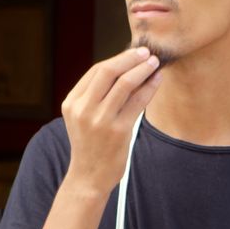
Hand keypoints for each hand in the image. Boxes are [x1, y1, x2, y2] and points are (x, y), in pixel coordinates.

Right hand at [60, 46, 161, 192]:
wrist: (89, 176)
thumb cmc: (90, 144)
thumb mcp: (83, 117)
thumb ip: (96, 95)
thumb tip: (126, 67)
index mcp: (72, 102)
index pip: (96, 71)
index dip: (117, 59)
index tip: (133, 52)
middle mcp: (83, 109)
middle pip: (108, 71)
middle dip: (130, 58)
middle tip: (146, 52)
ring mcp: (100, 120)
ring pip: (124, 84)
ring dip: (142, 70)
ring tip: (155, 63)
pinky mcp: (118, 131)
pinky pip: (137, 102)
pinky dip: (150, 88)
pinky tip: (157, 81)